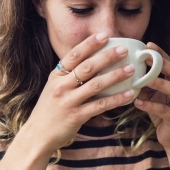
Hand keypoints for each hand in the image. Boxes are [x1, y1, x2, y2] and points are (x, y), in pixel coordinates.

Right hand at [23, 33, 135, 152]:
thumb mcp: (54, 87)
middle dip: (107, 56)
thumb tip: (90, 61)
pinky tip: (129, 95)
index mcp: (56, 75)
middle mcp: (61, 86)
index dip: (90, 44)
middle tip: (124, 50)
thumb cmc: (49, 110)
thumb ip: (68, 75)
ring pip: (95, 85)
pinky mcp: (76, 116)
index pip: (74, 54)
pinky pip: (100, 105)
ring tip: (131, 70)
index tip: (104, 35)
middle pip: (87, 67)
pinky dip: (116, 99)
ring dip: (115, 76)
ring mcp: (68, 101)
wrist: (37, 135)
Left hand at [134, 42, 169, 149]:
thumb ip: (144, 83)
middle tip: (147, 56)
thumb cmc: (161, 113)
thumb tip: (127, 70)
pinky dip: (150, 106)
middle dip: (162, 63)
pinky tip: (137, 102)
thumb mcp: (151, 95)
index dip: (161, 53)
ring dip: (159, 83)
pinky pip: (164, 110)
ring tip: (142, 80)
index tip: (148, 44)